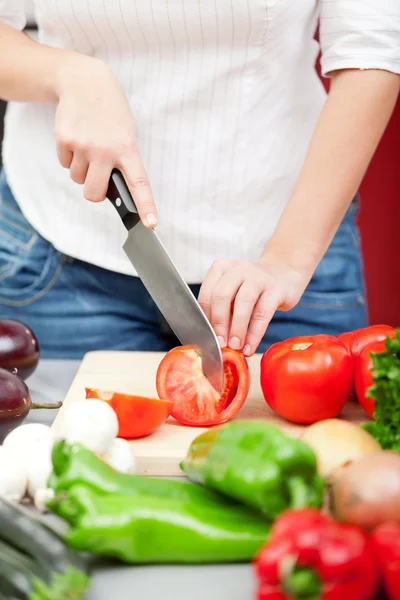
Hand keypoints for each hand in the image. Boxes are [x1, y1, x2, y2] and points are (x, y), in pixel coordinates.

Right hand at [54, 58, 156, 226]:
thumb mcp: (126, 134)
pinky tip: (77, 139)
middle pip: (94, 193)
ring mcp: (83, 145)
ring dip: (82, 170)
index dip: (145, 205)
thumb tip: (109, 191)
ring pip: (77, 179)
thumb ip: (122, 162)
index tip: (151, 223)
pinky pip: (65, 164)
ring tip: (89, 147)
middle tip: (97, 179)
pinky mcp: (64, 139)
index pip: (139, 183)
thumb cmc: (111, 114)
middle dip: (94, 193)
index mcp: (127, 149)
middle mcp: (105, 150)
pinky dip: (69, 157)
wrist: (85, 81)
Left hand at [198, 254, 309, 356]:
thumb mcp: (233, 292)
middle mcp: (238, 269)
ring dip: (237, 328)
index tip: (208, 337)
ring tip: (235, 346)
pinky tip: (250, 347)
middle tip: (220, 343)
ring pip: (243, 303)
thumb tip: (214, 338)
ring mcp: (258, 277)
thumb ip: (222, 309)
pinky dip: (254, 334)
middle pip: (222, 296)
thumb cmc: (252, 288)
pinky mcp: (276, 289)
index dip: (206, 318)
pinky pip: (263, 313)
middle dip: (219, 323)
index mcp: (221, 268)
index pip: (207, 294)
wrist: (284, 273)